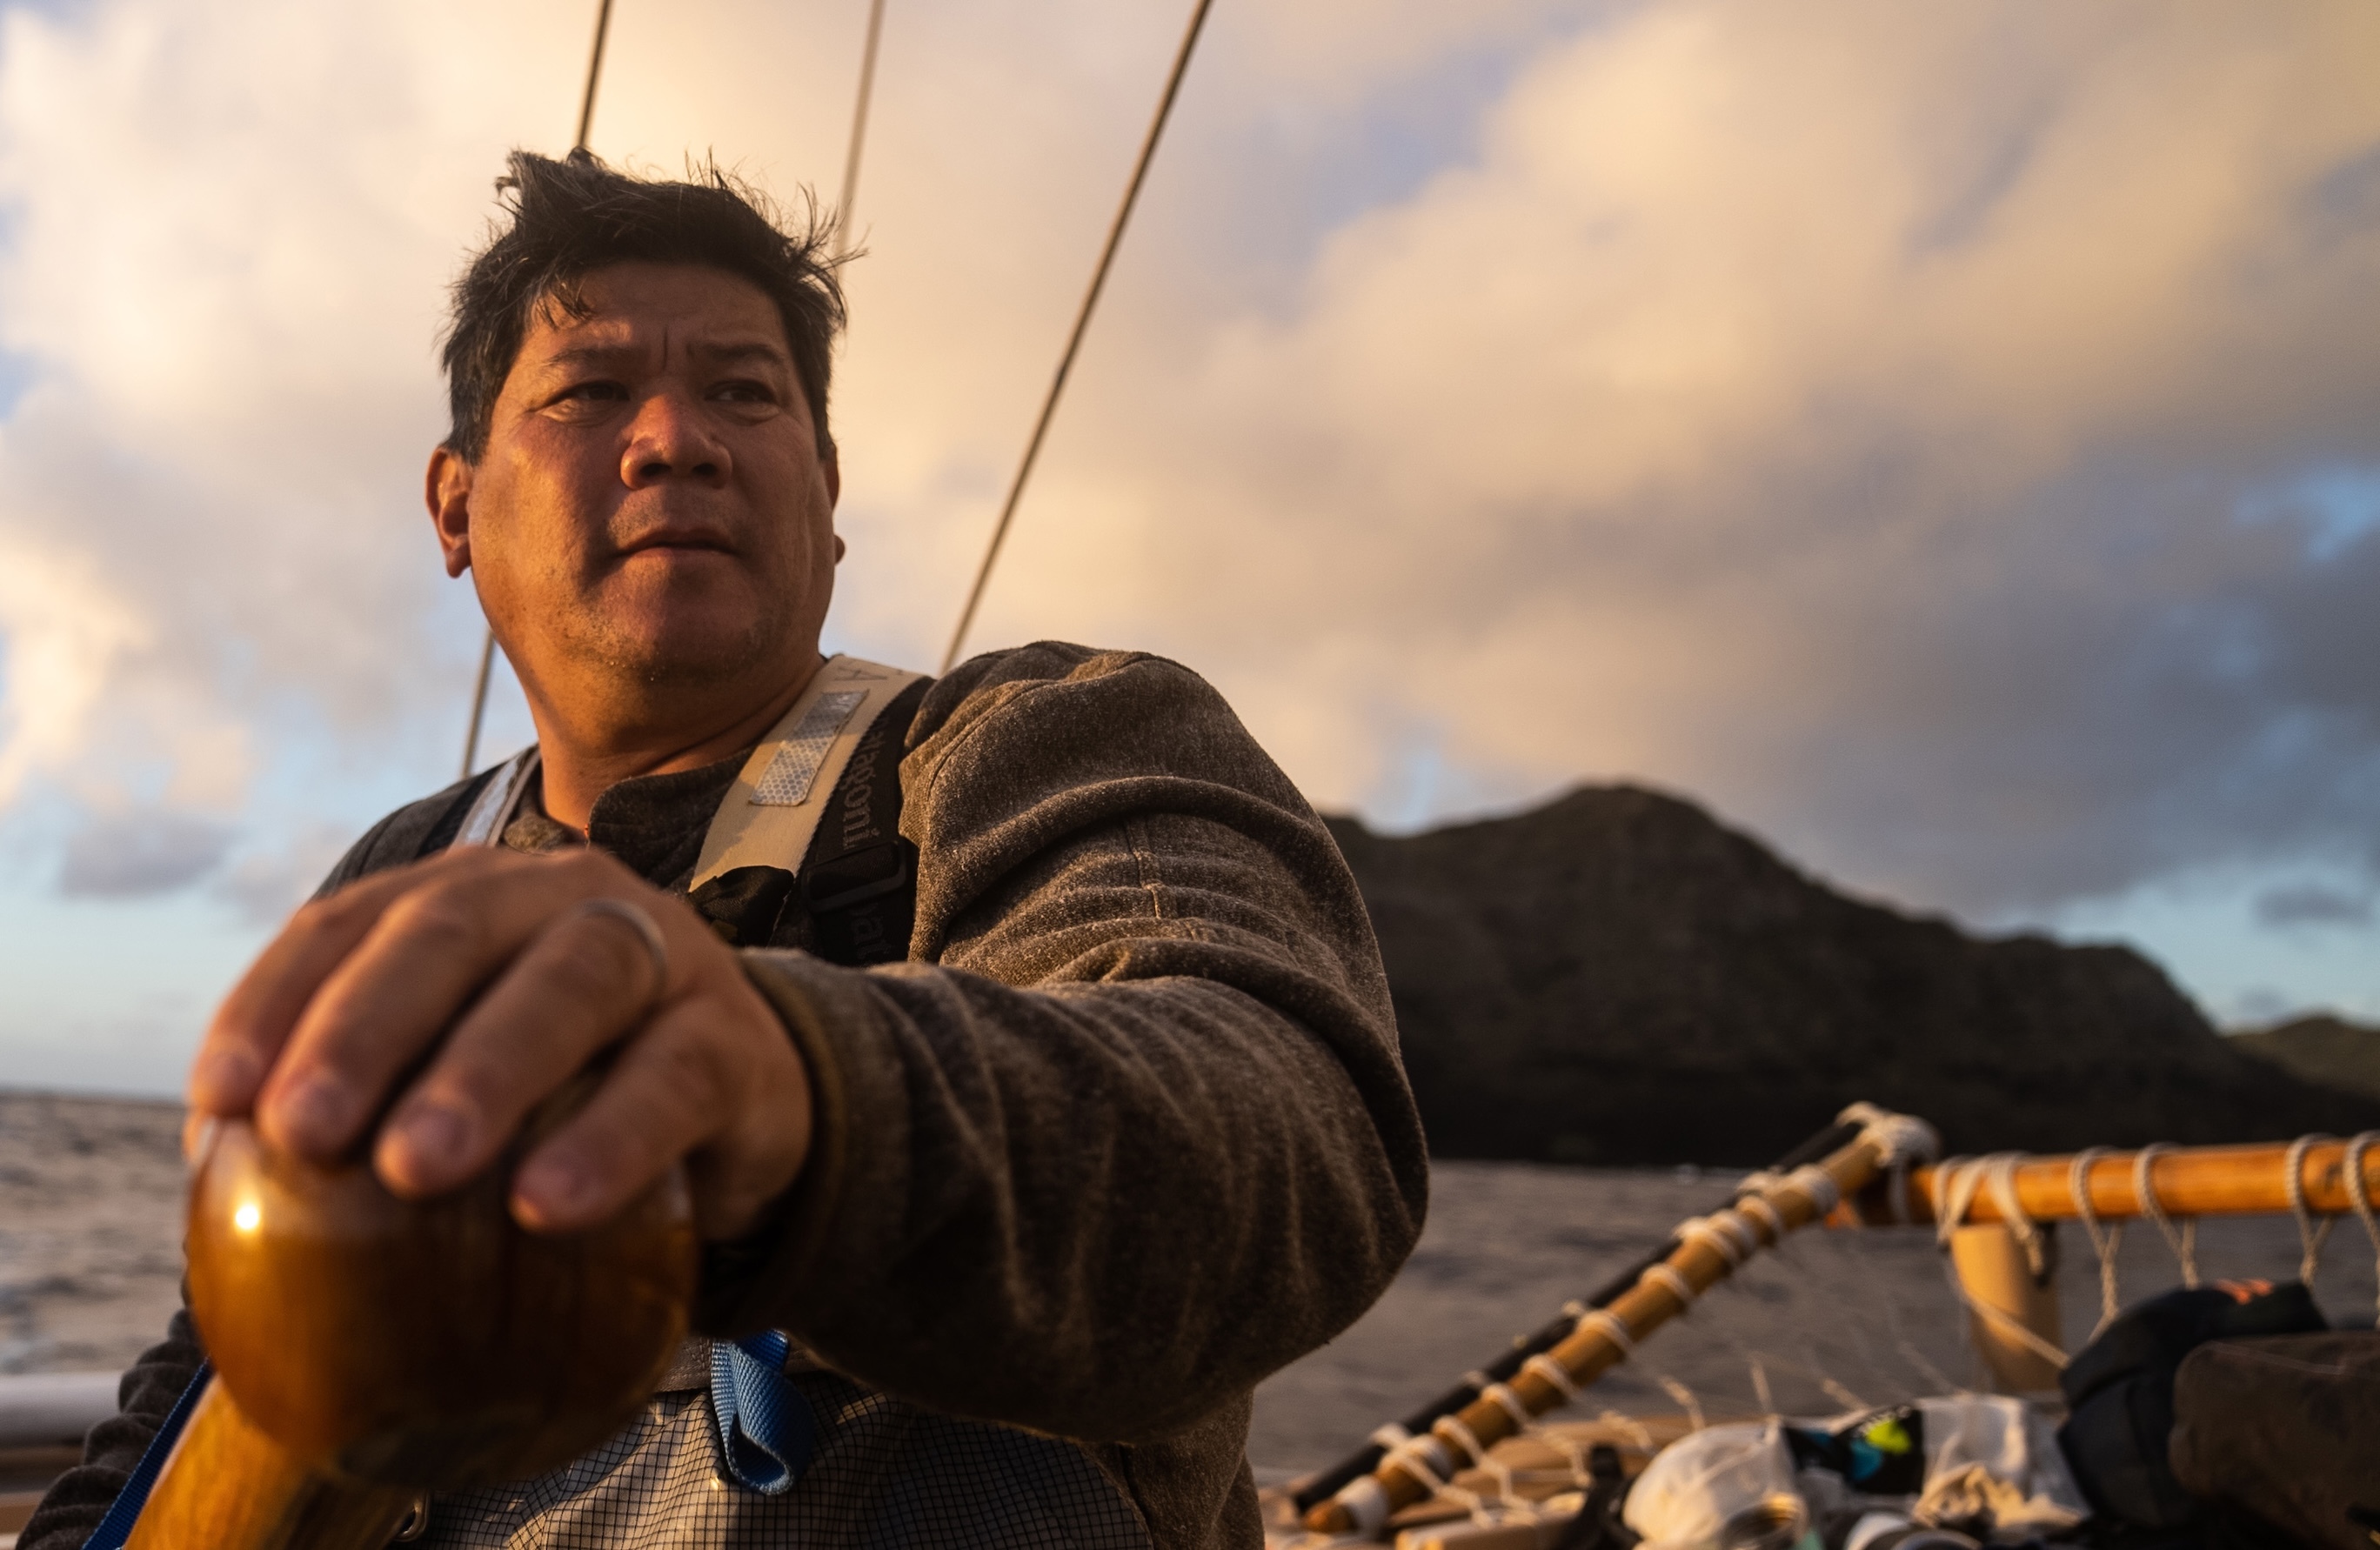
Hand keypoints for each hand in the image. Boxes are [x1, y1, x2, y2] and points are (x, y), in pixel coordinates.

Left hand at [186, 845, 811, 1239]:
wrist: (741, 1117)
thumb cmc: (565, 1099)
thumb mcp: (458, 1077)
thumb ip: (366, 1099)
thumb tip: (221, 1175)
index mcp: (475, 898)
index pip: (354, 921)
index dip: (279, 1000)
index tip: (223, 1099)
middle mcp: (566, 897)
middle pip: (456, 929)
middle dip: (368, 1025)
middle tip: (305, 1129)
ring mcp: (662, 953)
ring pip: (573, 980)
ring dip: (486, 1067)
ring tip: (417, 1166)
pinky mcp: (735, 1037)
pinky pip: (673, 1076)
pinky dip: (609, 1138)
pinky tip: (546, 1205)